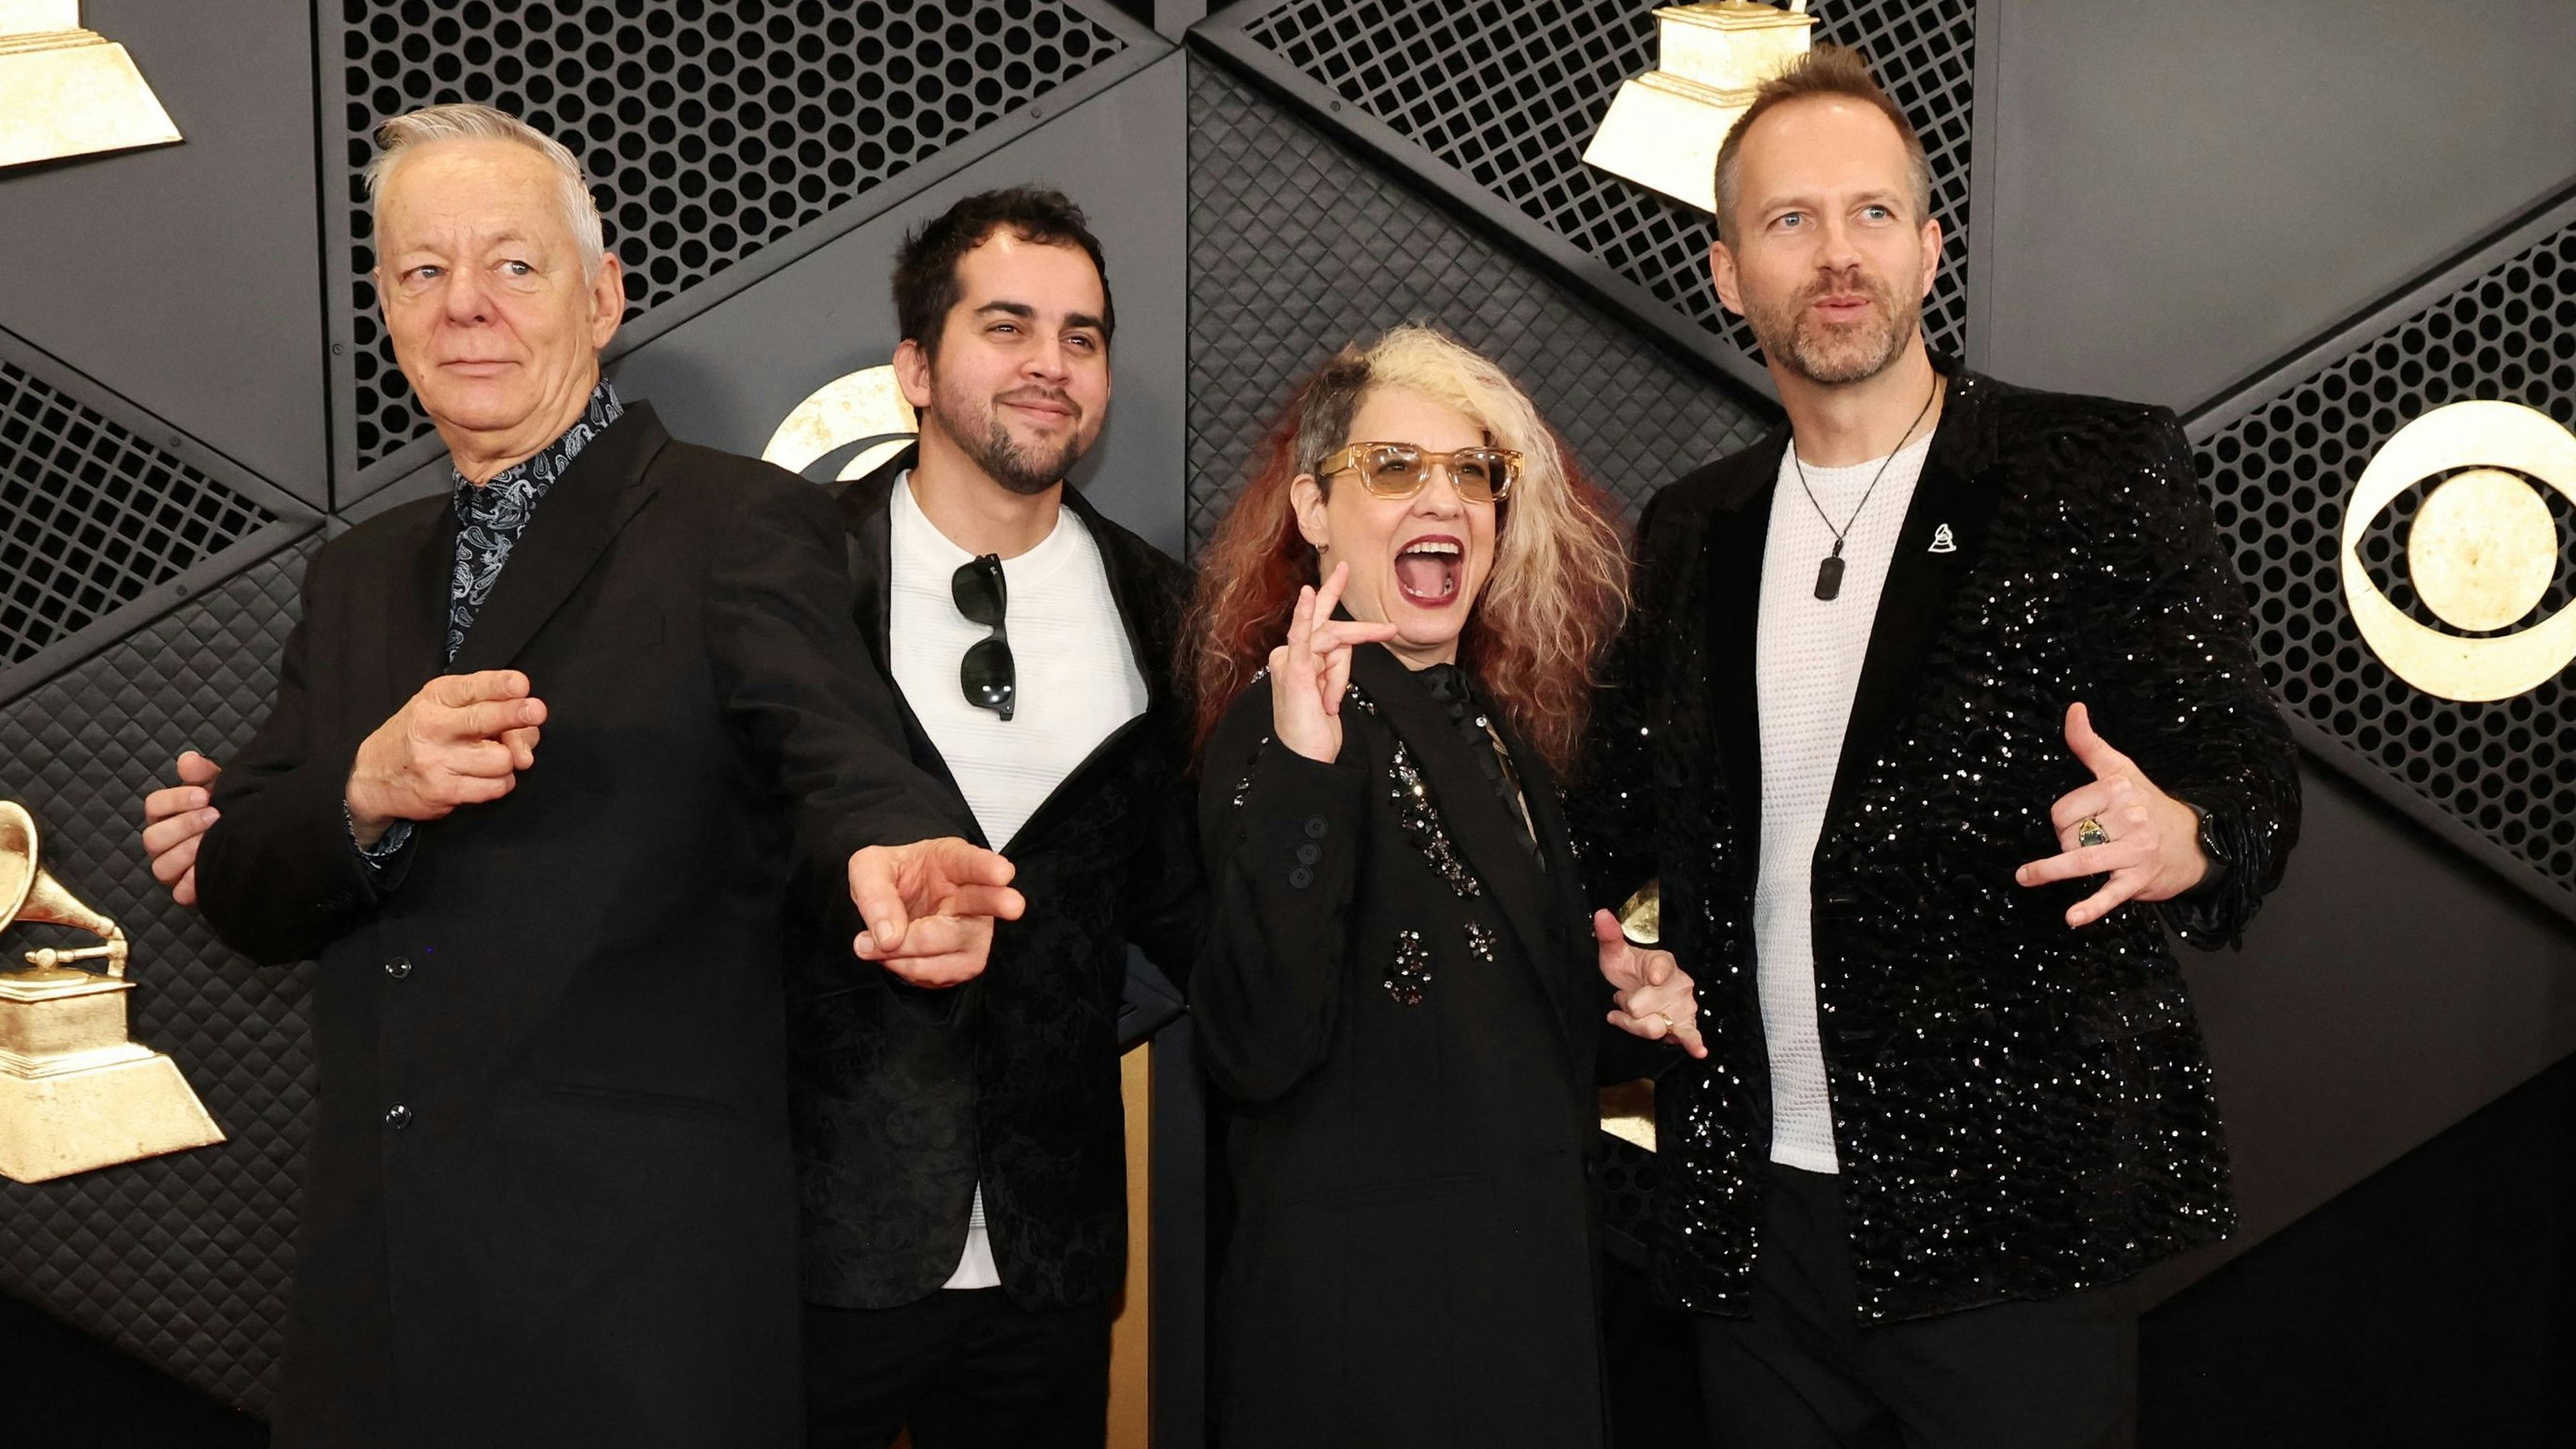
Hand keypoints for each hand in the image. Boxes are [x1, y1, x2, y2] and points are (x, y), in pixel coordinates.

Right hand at [141, 751, 223, 907]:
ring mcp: (172, 870)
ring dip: (187, 851)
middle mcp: (163, 844)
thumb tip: (187, 760)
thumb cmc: (229, 812)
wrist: (253, 840)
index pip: (153, 805)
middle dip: (184, 825)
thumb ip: (203, 774)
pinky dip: (194, 880)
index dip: (175, 800)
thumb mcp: (219, 789)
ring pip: (161, 866)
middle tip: (214, 816)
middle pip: (152, 837)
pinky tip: (213, 864)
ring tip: (213, 839)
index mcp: (167, 816)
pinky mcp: (186, 892)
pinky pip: (179, 892)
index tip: (204, 795)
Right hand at [346, 670, 547, 844]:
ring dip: (508, 760)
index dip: (499, 685)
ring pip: (502, 759)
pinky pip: (496, 787)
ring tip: (490, 756)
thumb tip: (528, 734)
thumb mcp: (443, 707)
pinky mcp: (444, 791)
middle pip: (486, 719)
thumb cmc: (420, 735)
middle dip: (516, 715)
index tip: (520, 685)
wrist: (373, 776)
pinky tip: (484, 776)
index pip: (472, 688)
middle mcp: (433, 726)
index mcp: (436, 698)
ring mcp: (437, 760)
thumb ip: (487, 708)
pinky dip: (500, 782)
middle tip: (537, 711)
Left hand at [847, 837, 1024, 986]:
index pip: (971, 861)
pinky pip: (945, 973)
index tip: (1003, 872)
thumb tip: (889, 938)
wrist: (891, 905)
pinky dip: (911, 969)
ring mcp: (973, 929)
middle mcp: (970, 894)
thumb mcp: (868, 869)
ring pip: (958, 945)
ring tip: (874, 945)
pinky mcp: (966, 959)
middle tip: (1014, 905)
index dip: (988, 866)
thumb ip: (873, 895)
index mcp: (951, 861)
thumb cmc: (888, 879)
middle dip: (1001, 902)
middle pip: (988, 900)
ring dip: (912, 952)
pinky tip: (893, 956)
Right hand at [1268, 562, 1398, 763]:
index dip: (1340, 611)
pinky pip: (1303, 636)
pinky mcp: (1295, 668)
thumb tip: (1344, 650)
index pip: (1328, 634)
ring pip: (1334, 644)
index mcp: (1297, 659)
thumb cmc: (1315, 730)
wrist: (1305, 758)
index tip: (1351, 584)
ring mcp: (1288, 660)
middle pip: (1331, 629)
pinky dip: (1305, 615)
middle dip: (1352, 618)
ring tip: (1326, 702)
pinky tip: (1308, 595)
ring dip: (1338, 678)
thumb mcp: (1331, 692)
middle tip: (1370, 602)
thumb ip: (1334, 666)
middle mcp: (1288, 654)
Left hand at [1593, 909, 1706, 1058]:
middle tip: (1622, 998)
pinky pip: (1690, 1035)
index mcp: (1663, 961)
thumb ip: (1609, 936)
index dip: (1653, 975)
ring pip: (1652, 1026)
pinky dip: (1694, 1043)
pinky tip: (1699, 1051)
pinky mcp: (1685, 1024)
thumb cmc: (1628, 970)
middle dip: (1624, 1007)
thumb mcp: (1615, 953)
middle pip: (1641, 1007)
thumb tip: (1601, 914)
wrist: (1640, 989)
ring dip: (1634, 1025)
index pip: (1660, 968)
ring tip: (1631, 1015)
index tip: (1651, 977)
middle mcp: (1679, 982)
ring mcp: (1684, 1005)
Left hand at [2015, 701, 2208, 926]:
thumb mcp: (2120, 769)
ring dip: (2052, 870)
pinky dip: (2091, 907)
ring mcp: (2136, 850)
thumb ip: (2089, 743)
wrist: (2195, 841)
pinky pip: (2110, 894)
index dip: (2061, 819)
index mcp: (2118, 788)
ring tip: (2028, 876)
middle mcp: (2130, 816)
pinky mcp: (2141, 879)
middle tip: (2087, 842)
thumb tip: (2073, 708)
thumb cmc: (2148, 804)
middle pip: (2068, 836)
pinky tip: (2073, 917)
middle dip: (2066, 842)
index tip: (2077, 821)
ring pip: (2080, 859)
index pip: (2063, 809)